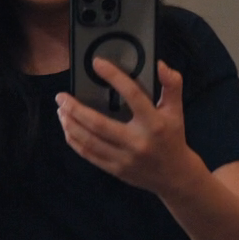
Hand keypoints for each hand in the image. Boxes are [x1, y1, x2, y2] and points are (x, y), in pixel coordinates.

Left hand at [55, 58, 197, 192]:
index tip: (97, 63)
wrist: (175, 176)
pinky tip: (68, 128)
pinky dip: (75, 141)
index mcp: (154, 123)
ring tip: (61, 110)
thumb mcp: (177, 110)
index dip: (114, 77)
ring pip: (90, 141)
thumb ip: (172, 85)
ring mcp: (125, 158)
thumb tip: (160, 65)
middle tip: (61, 96)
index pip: (132, 95)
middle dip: (76, 109)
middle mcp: (137, 142)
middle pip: (99, 124)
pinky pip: (89, 155)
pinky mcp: (116, 170)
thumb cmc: (172, 137)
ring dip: (71, 124)